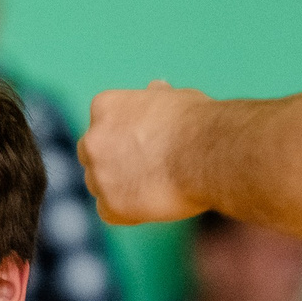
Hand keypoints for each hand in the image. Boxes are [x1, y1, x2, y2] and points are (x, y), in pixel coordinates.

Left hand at [77, 81, 209, 224]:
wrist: (209, 154)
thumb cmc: (197, 123)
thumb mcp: (175, 98)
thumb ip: (158, 98)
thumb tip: (156, 88)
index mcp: (104, 106)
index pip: (103, 126)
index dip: (126, 138)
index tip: (149, 145)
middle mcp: (92, 139)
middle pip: (93, 155)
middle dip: (113, 162)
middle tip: (148, 169)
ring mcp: (98, 174)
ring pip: (99, 185)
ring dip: (120, 188)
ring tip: (157, 185)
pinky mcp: (109, 205)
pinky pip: (109, 212)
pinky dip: (127, 212)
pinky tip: (152, 202)